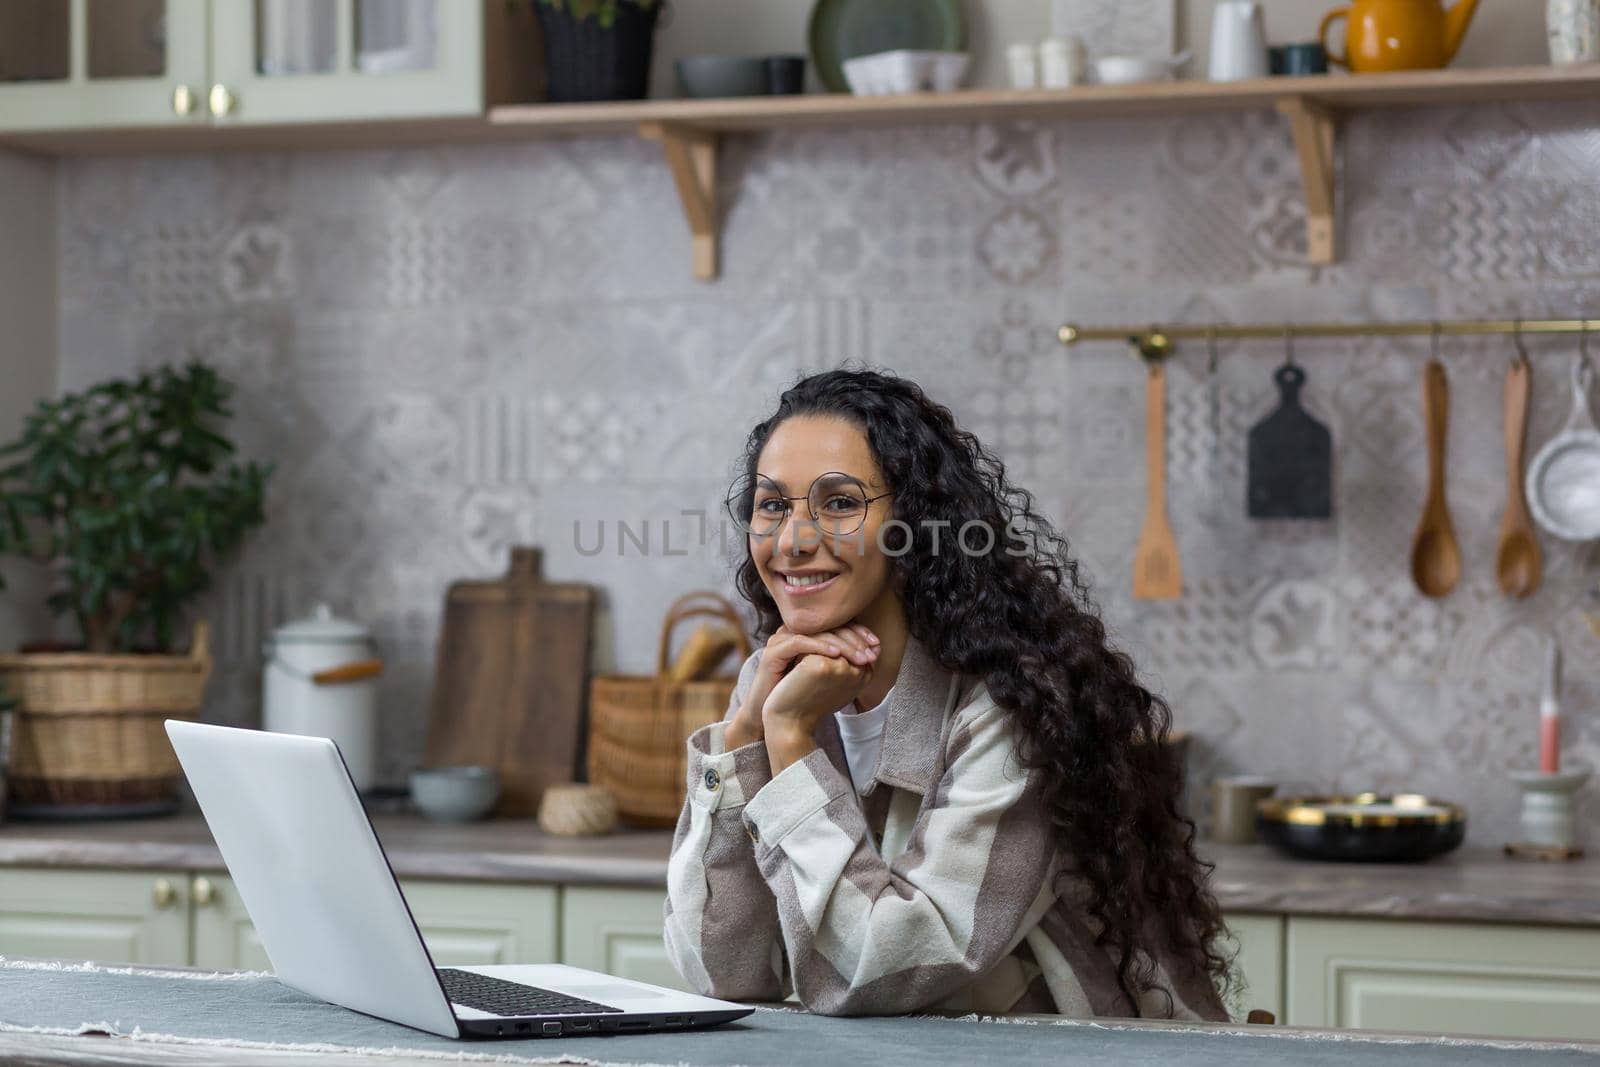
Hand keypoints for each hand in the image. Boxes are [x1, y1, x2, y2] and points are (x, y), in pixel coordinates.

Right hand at [723, 623, 878, 750]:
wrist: (777, 719)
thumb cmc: (804, 697)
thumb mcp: (830, 676)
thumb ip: (847, 662)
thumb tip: (876, 652)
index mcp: (806, 634)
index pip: (835, 624)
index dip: (859, 632)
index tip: (877, 646)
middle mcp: (792, 631)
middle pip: (828, 625)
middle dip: (855, 638)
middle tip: (872, 652)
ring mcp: (781, 639)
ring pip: (817, 632)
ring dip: (843, 644)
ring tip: (860, 657)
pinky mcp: (774, 651)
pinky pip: (801, 642)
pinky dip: (822, 647)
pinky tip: (838, 656)